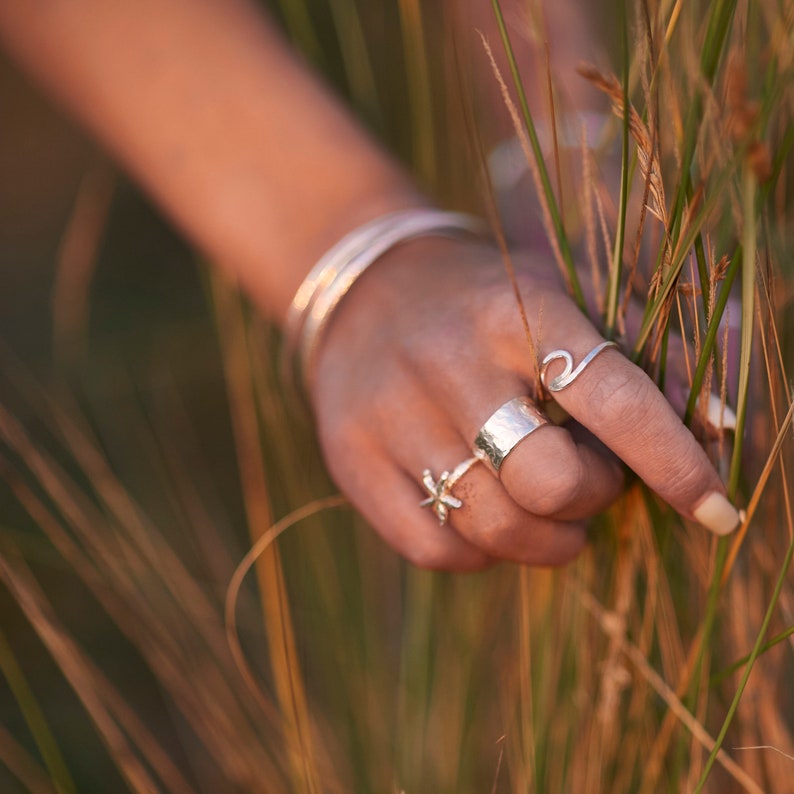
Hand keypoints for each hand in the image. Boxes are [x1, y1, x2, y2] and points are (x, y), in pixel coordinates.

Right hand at [310, 236, 738, 569]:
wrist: (363, 289)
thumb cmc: (482, 302)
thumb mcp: (557, 297)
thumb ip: (641, 354)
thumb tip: (720, 426)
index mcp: (515, 312)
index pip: (614, 396)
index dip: (674, 460)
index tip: (717, 510)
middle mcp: (449, 362)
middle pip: (549, 481)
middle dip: (589, 500)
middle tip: (584, 482)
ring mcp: (390, 415)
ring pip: (494, 529)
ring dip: (543, 539)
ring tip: (539, 506)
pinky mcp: (351, 459)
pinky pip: (436, 549)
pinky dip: (479, 552)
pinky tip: (483, 513)